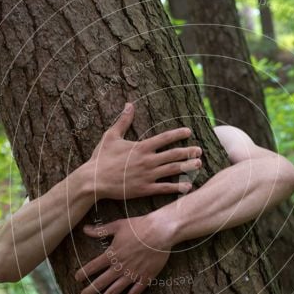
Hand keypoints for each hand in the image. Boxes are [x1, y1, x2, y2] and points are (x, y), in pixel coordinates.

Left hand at [74, 214, 175, 293]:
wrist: (160, 231)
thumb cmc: (139, 226)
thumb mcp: (117, 225)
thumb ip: (100, 231)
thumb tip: (85, 229)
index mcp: (112, 253)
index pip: (93, 266)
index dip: (84, 273)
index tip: (77, 279)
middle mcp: (120, 266)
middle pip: (101, 282)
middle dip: (90, 290)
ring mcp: (133, 274)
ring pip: (115, 290)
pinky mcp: (145, 278)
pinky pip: (134, 293)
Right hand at [85, 102, 201, 200]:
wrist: (93, 180)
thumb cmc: (101, 158)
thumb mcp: (111, 136)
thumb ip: (123, 121)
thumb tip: (129, 104)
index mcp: (140, 147)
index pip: (164, 138)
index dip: (177, 134)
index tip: (188, 131)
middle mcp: (147, 160)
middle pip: (173, 154)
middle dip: (188, 151)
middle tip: (199, 150)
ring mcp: (147, 175)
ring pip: (172, 170)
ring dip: (187, 166)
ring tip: (198, 164)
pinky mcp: (144, 189)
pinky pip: (164, 188)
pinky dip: (177, 187)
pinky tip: (188, 186)